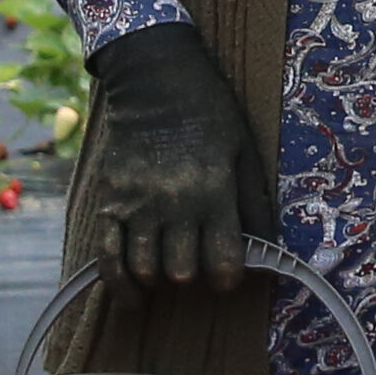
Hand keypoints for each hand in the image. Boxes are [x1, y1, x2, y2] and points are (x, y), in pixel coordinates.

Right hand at [76, 21, 267, 288]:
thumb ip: (254, 204)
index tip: (226, 275)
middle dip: (192, 277)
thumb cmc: (208, 113)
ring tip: (168, 274)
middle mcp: (174, 203)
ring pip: (145, 268)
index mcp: (213, 191)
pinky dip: (119, 284)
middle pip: (181, 272)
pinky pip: (107, 256)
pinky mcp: (110, 201)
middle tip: (196, 265)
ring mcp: (137, 204)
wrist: (153, 78)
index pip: (222, 261)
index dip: (227, 279)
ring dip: (159, 280)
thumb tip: (267, 249)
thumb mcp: (243, 151)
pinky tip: (132, 296)